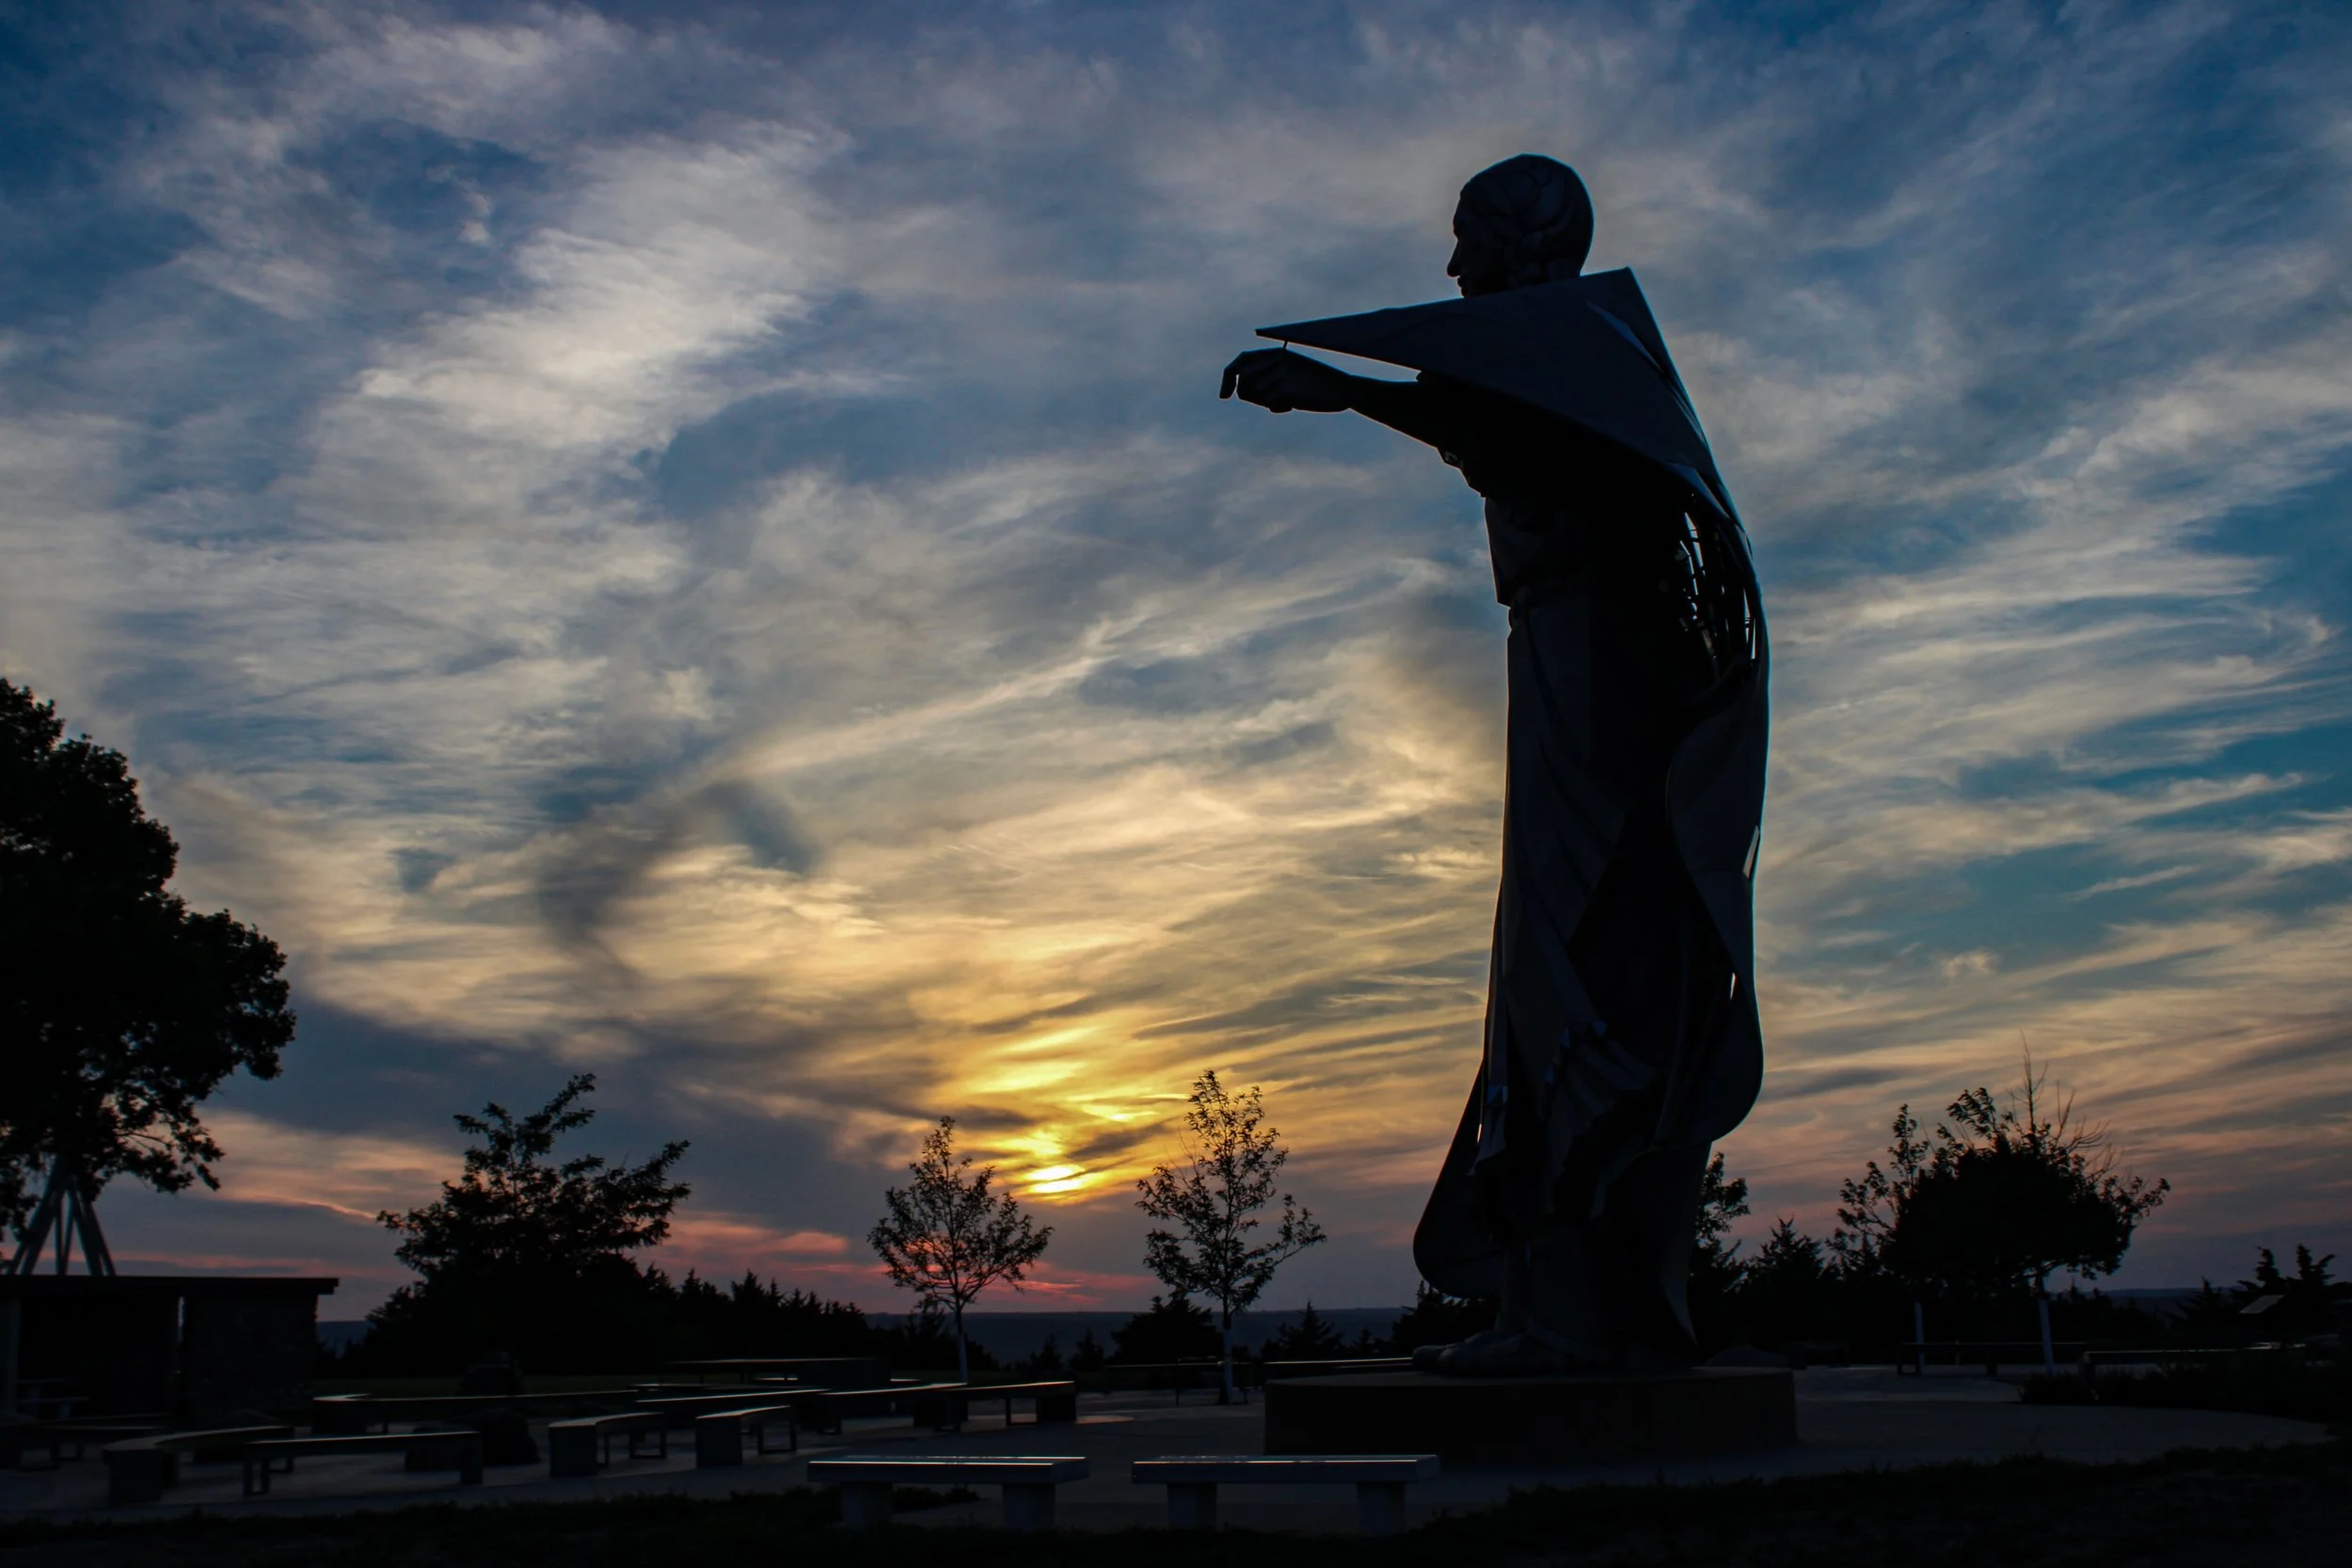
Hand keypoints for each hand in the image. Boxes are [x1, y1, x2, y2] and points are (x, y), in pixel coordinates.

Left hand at [1219, 348, 1353, 412]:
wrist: (1345, 389)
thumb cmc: (1315, 385)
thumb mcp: (1290, 374)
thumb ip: (1266, 377)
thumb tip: (1238, 391)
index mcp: (1277, 352)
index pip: (1241, 360)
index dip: (1227, 377)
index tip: (1223, 396)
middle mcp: (1277, 359)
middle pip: (1243, 381)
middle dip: (1248, 395)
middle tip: (1269, 400)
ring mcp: (1283, 373)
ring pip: (1255, 394)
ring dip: (1267, 402)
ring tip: (1288, 399)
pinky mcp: (1289, 388)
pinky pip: (1269, 403)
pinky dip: (1279, 408)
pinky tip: (1295, 404)